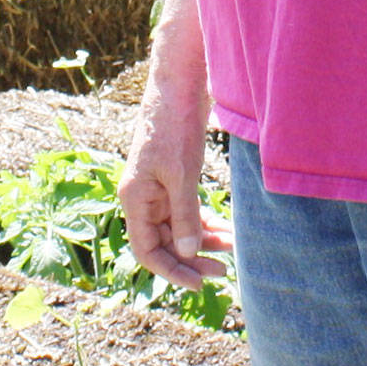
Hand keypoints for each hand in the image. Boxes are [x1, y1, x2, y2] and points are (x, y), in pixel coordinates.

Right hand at [119, 90, 232, 290]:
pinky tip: (225, 229)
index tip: (198, 283)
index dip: (170, 271)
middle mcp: (143, 197)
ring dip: (202, 239)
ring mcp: (158, 186)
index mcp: (135, 199)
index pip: (147, 250)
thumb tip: (188, 253)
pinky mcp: (173, 175)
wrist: (179, 83)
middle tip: (222, 270)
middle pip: (164, 242)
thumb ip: (184, 214)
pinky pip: (186, 208)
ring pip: (178, 226)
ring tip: (232, 247)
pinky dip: (204, 219)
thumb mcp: (181, 173)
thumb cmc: (174, 125)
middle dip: (192, 258)